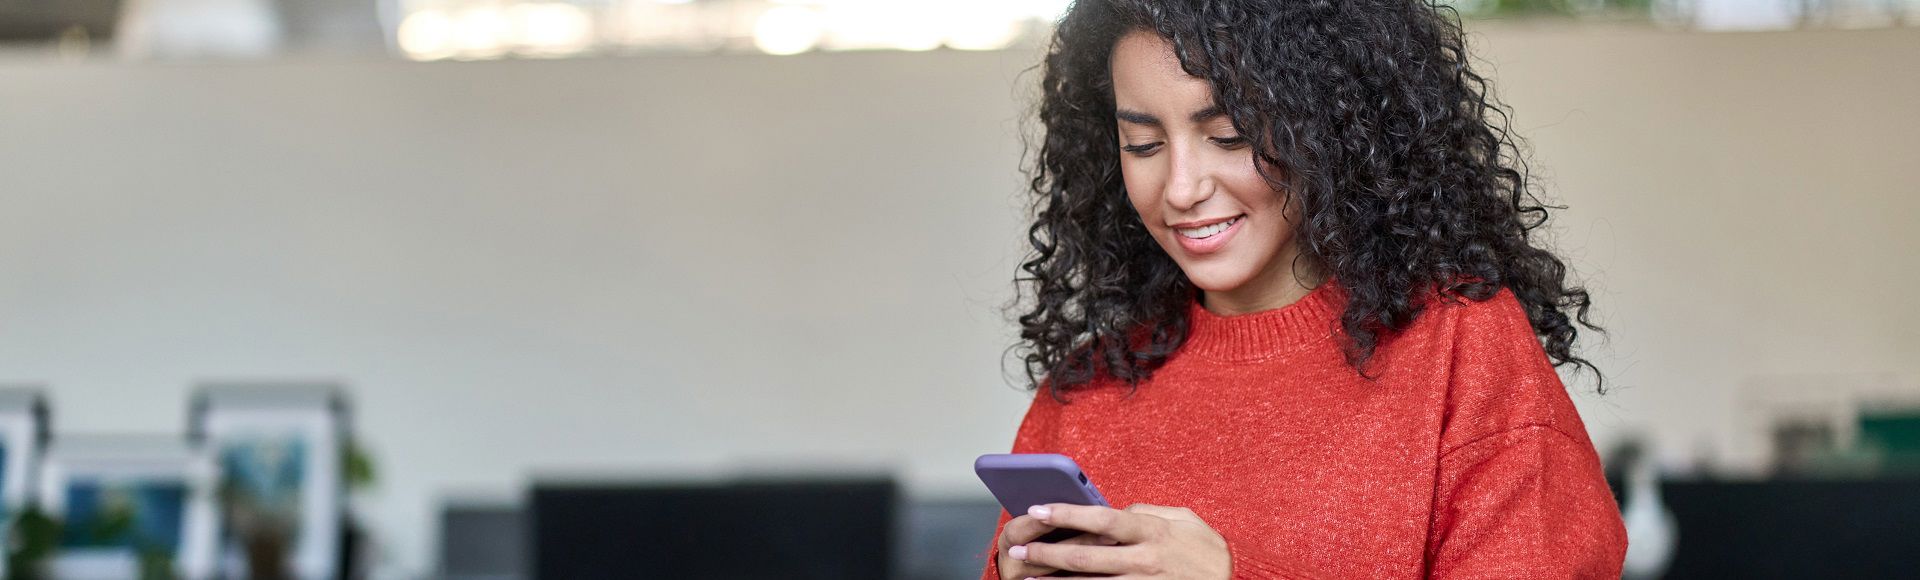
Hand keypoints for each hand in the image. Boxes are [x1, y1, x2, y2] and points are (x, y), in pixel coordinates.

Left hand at [1005, 503, 1230, 578]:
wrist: (1236, 579)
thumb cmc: (1206, 549)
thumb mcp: (1183, 519)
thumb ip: (1148, 511)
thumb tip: (1117, 509)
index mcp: (1152, 531)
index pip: (1100, 520)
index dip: (1066, 514)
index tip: (1037, 509)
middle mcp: (1144, 560)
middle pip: (1085, 558)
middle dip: (1046, 554)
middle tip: (1016, 551)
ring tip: (1026, 579)